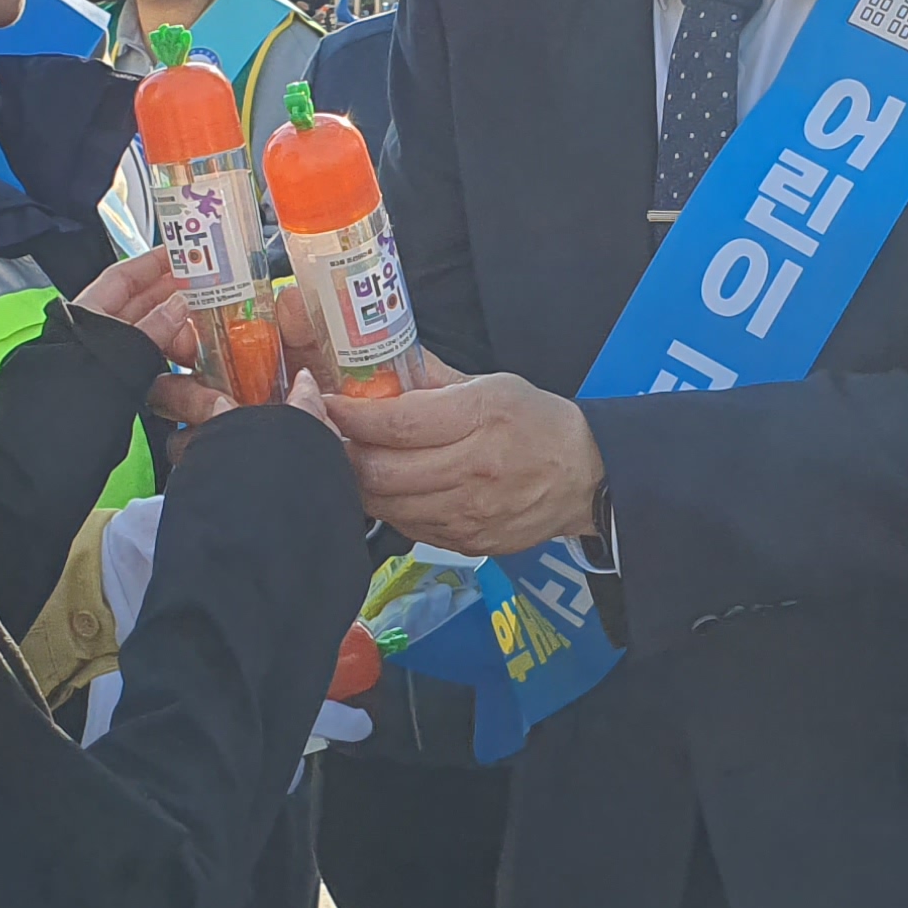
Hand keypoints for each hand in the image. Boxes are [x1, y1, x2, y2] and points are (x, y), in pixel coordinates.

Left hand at [75, 248, 220, 429]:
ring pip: (145, 331)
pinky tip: (186, 358)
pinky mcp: (114, 380)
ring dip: (173, 329)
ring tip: (200, 332)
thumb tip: (180, 304)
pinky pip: (146, 357)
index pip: (123, 276)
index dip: (152, 263)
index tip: (181, 254)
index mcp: (86, 313)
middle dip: (171, 297)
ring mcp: (104, 356)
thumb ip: (153, 328)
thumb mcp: (122, 352)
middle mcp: (94, 330)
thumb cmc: (74, 394)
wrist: (56, 437)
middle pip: (138, 302)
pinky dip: (166, 354)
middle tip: (204, 293)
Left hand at [310, 345, 606, 558]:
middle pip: (382, 470)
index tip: (321, 403)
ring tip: (347, 462)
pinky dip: (387, 507)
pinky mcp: (466, 542)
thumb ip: (432, 378)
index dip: (348, 415)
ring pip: (386, 505)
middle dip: (341, 452)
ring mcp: (469, 513)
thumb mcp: (491, 384)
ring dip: (358, 483)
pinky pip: (407, 527)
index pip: (396, 422)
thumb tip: (379, 364)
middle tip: (323, 435)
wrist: (586, 478)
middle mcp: (472, 468)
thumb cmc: (537, 422)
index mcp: (479, 417)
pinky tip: (385, 488)